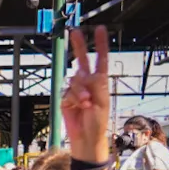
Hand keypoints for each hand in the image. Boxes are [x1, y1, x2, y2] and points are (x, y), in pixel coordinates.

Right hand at [62, 27, 112, 162]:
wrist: (86, 139)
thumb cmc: (98, 123)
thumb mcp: (102, 103)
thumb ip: (96, 86)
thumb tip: (87, 72)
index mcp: (100, 83)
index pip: (100, 60)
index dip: (100, 45)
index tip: (100, 30)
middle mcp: (88, 84)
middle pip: (82, 61)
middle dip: (79, 46)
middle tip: (75, 32)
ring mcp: (76, 91)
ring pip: (74, 80)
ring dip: (80, 92)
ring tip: (86, 104)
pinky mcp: (66, 99)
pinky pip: (67, 93)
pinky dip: (73, 99)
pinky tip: (79, 107)